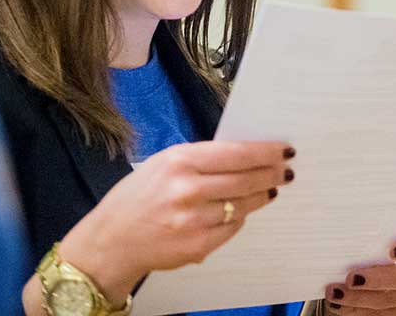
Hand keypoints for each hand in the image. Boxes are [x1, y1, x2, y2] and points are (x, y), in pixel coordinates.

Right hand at [57, 140, 293, 303]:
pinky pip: (232, 227)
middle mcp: (187, 190)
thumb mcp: (163, 163)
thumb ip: (202, 159)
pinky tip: (239, 211)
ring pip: (243, 205)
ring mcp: (192, 221)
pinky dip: (239, 218)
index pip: (237, 154)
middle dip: (271, 174)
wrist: (110, 241)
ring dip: (261, 196)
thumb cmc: (139, 196)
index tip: (284, 150)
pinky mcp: (196, 246)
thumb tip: (248, 154)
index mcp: (179, 162)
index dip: (266, 152)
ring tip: (269, 189)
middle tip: (286, 171)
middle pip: (246, 180)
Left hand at [325, 230, 395, 315]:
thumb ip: (377, 234)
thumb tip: (347, 234)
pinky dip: (356, 311)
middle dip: (376, 279)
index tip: (392, 250)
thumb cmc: (384, 242)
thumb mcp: (386, 233)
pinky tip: (338, 305)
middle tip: (351, 278)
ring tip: (334, 293)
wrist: (394, 264)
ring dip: (358, 299)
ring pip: (389, 301)